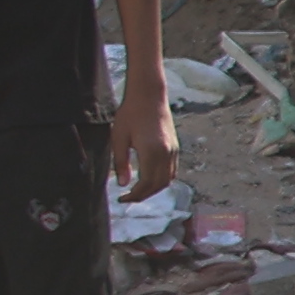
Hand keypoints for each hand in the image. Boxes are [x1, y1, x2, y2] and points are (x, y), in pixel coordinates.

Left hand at [110, 82, 179, 199]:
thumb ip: (120, 163)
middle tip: (128, 197)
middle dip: (144, 195)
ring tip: (138, 190)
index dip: (135, 195)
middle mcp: (166, 154)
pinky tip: (149, 177)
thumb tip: (122, 184)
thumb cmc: (130, 114)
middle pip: (159, 185)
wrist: (149, 96)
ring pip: (168, 180)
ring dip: (154, 188)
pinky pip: (172, 170)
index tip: (122, 198)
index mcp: (152, 152)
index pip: (146, 183)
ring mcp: (173, 151)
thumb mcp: (119, 138)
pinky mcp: (175, 147)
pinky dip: (161, 179)